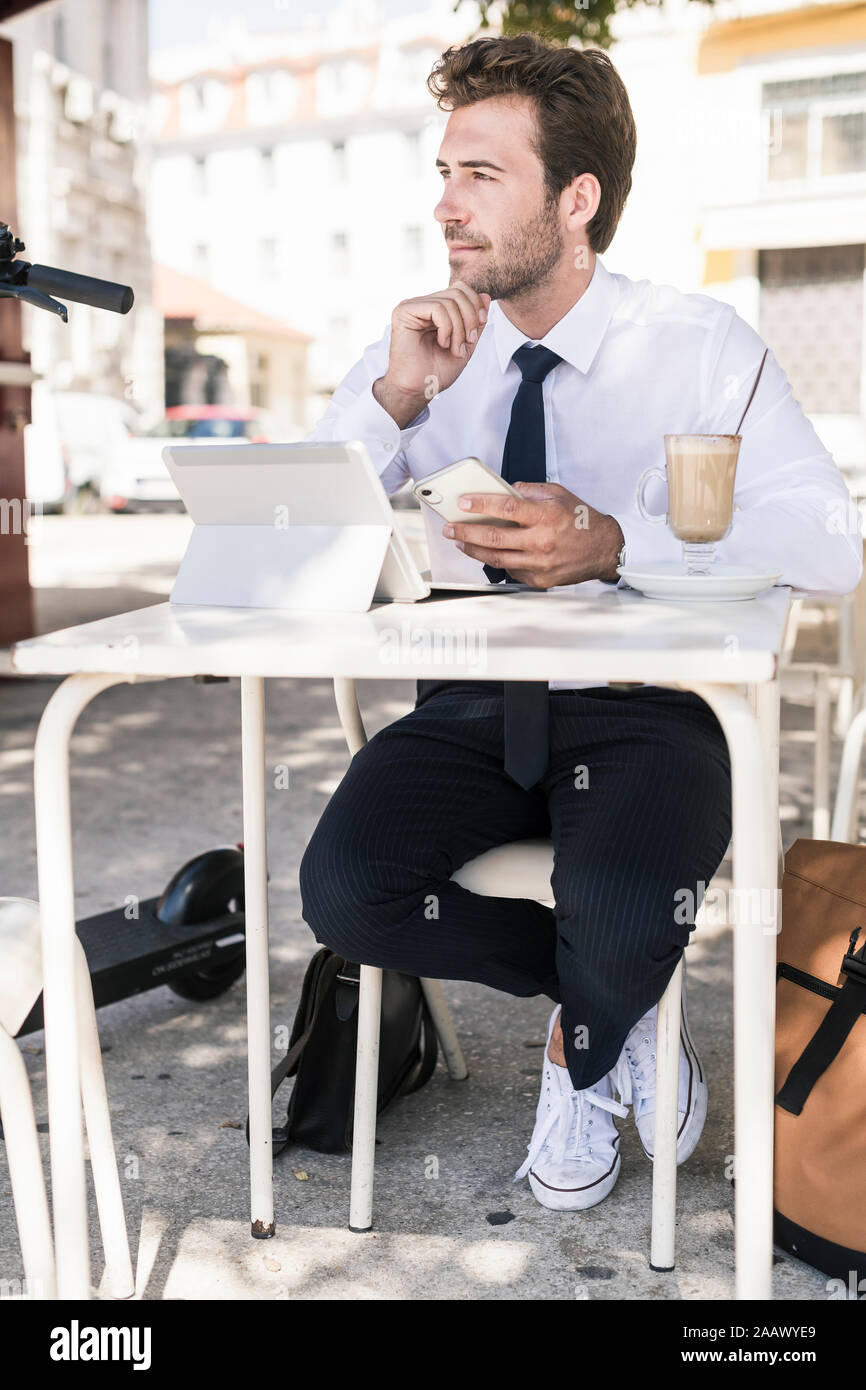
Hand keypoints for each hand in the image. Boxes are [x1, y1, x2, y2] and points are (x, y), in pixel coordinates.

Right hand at [372, 280, 490, 427]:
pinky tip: (442, 343)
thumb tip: (486, 295)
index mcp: (435, 309)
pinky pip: (437, 308)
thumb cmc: (437, 371)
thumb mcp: (466, 343)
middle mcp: (423, 304)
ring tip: (455, 349)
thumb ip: (476, 321)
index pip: (461, 289)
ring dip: (459, 329)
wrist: (418, 390)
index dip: (476, 305)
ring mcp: (412, 306)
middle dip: (470, 318)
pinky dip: (447, 328)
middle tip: (467, 343)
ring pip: (449, 301)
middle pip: (458, 291)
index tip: (477, 332)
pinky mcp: (403, 312)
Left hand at [442, 482, 624, 586]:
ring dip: (473, 550)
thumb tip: (506, 491)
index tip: (463, 503)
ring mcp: (540, 564)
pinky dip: (497, 561)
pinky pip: (511, 571)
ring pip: (496, 559)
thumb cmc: (582, 521)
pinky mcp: (540, 580)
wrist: (605, 549)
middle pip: (494, 538)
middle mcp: (541, 541)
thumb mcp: (559, 495)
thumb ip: (530, 491)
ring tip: (460, 542)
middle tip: (451, 528)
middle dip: (466, 532)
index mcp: (546, 516)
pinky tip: (488, 554)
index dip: (480, 505)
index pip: (505, 509)